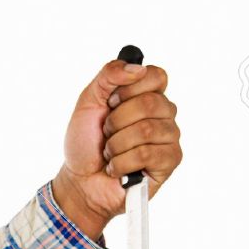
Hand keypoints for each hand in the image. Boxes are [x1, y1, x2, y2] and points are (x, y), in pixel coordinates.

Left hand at [51, 57, 182, 238]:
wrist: (79, 181)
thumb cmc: (85, 143)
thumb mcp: (88, 102)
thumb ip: (108, 76)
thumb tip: (136, 67)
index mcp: (148, 95)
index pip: (157, 76)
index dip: (130, 89)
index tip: (111, 103)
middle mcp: (164, 114)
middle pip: (150, 103)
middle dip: (117, 121)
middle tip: (107, 133)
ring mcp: (168, 138)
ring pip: (147, 130)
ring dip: (116, 144)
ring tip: (111, 153)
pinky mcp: (168, 162)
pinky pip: (147, 154)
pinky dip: (121, 163)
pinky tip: (117, 169)